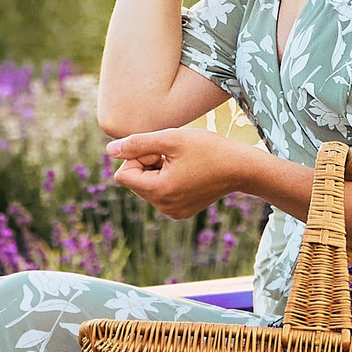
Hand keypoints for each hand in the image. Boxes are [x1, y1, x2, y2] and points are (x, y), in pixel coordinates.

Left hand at [106, 128, 260, 218]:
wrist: (241, 168)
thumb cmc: (208, 149)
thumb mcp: (171, 139)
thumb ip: (137, 143)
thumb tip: (110, 150)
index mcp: (159, 192)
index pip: (123, 175)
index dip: (137, 158)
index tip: (159, 151)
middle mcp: (163, 207)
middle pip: (134, 182)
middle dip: (147, 164)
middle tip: (172, 155)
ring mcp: (172, 212)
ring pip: (146, 186)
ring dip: (157, 171)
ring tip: (181, 163)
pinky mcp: (181, 211)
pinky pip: (160, 194)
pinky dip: (167, 180)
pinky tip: (187, 172)